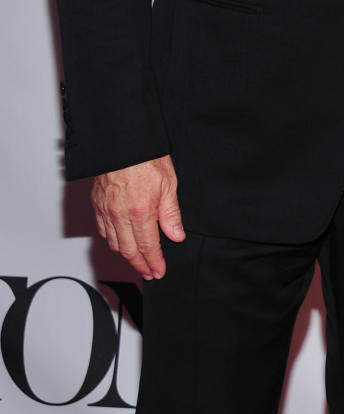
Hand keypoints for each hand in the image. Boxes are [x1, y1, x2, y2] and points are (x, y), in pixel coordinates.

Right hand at [91, 155, 184, 280]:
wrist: (121, 141)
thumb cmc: (145, 157)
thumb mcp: (168, 183)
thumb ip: (171, 213)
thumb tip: (176, 235)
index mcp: (140, 211)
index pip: (148, 246)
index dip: (154, 262)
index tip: (158, 271)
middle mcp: (120, 214)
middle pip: (129, 250)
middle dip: (140, 265)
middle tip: (149, 273)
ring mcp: (106, 210)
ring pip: (114, 243)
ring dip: (126, 255)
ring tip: (137, 260)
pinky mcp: (97, 204)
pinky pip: (103, 230)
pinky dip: (112, 240)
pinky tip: (120, 242)